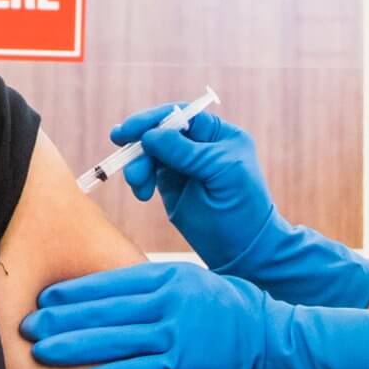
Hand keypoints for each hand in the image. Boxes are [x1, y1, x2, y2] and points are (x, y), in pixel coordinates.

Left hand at [22, 262, 368, 368]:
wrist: (282, 338)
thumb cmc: (241, 314)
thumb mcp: (199, 288)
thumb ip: (163, 291)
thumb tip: (128, 296)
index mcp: (170, 278)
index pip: (110, 283)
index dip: (73, 293)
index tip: (43, 299)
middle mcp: (168, 300)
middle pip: (103, 308)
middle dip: (60, 318)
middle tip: (25, 326)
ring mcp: (176, 331)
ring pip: (112, 338)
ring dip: (73, 346)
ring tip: (39, 353)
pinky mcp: (186, 361)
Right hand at [110, 107, 368, 308]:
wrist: (245, 252)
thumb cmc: (242, 209)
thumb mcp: (219, 173)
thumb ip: (186, 152)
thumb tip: (150, 135)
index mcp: (218, 135)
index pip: (180, 115)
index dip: (153, 120)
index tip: (129, 131)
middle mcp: (199, 146)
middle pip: (160, 132)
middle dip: (140, 145)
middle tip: (123, 157)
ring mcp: (184, 166)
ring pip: (149, 153)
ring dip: (138, 165)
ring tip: (139, 187)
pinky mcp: (171, 186)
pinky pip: (148, 173)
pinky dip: (139, 179)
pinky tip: (142, 194)